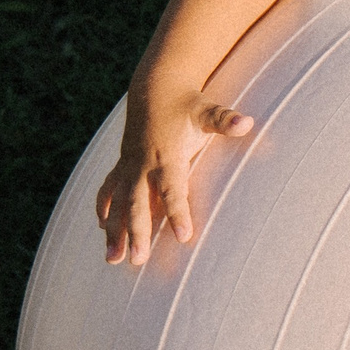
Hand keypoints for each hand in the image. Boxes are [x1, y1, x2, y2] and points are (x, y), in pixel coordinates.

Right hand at [96, 91, 255, 264]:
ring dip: (113, 231)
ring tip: (112, 260)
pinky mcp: (121, 165)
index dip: (178, 213)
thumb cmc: (187, 106)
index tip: (184, 238)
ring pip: (117, 203)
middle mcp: (142, 164)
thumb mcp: (208, 111)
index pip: (173, 190)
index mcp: (166, 156)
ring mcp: (128, 166)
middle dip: (136, 233)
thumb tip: (247, 122)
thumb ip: (225, 121)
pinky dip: (105, 209)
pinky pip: (108, 191)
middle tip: (137, 260)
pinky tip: (102, 229)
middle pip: (138, 204)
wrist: (155, 89)